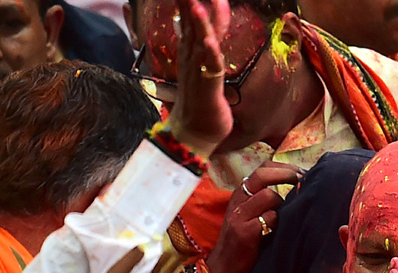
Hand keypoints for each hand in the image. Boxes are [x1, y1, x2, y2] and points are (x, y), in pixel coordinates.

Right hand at [166, 0, 230, 154]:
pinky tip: (209, 42)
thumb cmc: (201, 101)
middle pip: (190, 24)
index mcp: (190, 51)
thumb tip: (205, 30)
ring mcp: (197, 73)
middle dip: (189, 3)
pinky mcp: (208, 89)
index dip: (188, 0)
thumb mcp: (204, 68)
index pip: (189, 18)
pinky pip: (209, 69)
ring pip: (198, 43)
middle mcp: (191, 58)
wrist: (192, 134)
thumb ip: (206, 47)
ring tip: (197, 5)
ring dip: (199, 24)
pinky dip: (209, 54)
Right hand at [208, 161, 304, 272]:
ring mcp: (239, 216)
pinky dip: (280, 222)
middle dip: (287, 174)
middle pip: (262, 175)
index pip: (261, 169)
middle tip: (304, 180)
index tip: (302, 173)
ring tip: (289, 216)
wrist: (223, 271)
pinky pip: (270, 218)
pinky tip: (281, 231)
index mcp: (240, 195)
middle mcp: (237, 201)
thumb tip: (296, 189)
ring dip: (284, 203)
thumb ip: (265, 203)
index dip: (283, 167)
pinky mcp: (245, 233)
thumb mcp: (250, 218)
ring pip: (268, 196)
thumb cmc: (243, 245)